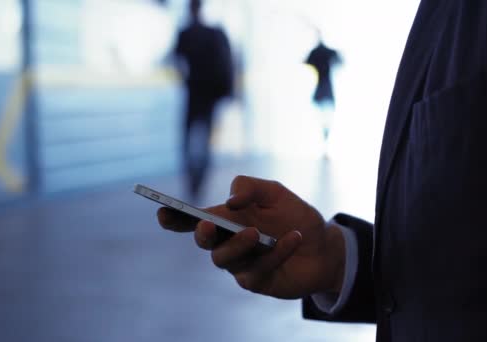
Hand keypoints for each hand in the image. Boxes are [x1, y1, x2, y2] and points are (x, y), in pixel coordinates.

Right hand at [157, 176, 345, 298]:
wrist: (324, 245)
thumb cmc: (293, 216)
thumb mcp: (275, 192)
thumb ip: (250, 186)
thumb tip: (231, 202)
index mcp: (225, 219)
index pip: (192, 220)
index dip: (173, 218)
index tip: (162, 210)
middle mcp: (227, 242)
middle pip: (203, 242)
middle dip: (202, 234)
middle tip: (208, 224)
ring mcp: (240, 264)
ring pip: (224, 259)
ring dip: (238, 245)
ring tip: (256, 233)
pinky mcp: (257, 281)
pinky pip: (258, 270)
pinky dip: (276, 252)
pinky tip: (294, 238)